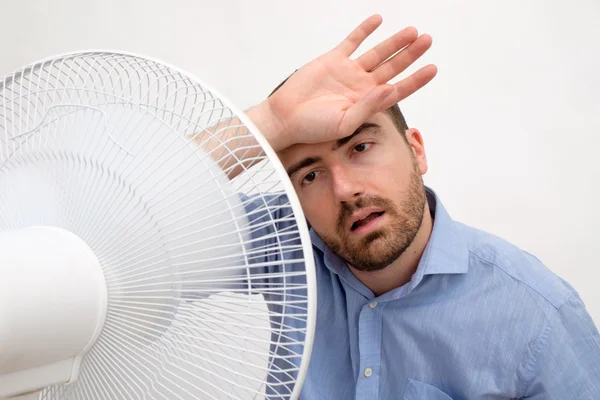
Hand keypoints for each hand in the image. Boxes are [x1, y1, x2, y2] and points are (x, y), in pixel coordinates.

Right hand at [257, 14, 436, 150]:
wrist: (285, 117)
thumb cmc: (313, 128)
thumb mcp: (344, 123)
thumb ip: (368, 107)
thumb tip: (389, 89)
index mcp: (367, 104)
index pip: (398, 89)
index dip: (416, 79)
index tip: (432, 68)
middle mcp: (361, 86)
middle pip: (392, 67)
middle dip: (411, 54)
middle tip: (427, 40)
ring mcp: (348, 71)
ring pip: (377, 53)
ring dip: (394, 42)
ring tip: (412, 31)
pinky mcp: (333, 60)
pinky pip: (352, 41)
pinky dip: (364, 30)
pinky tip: (378, 20)